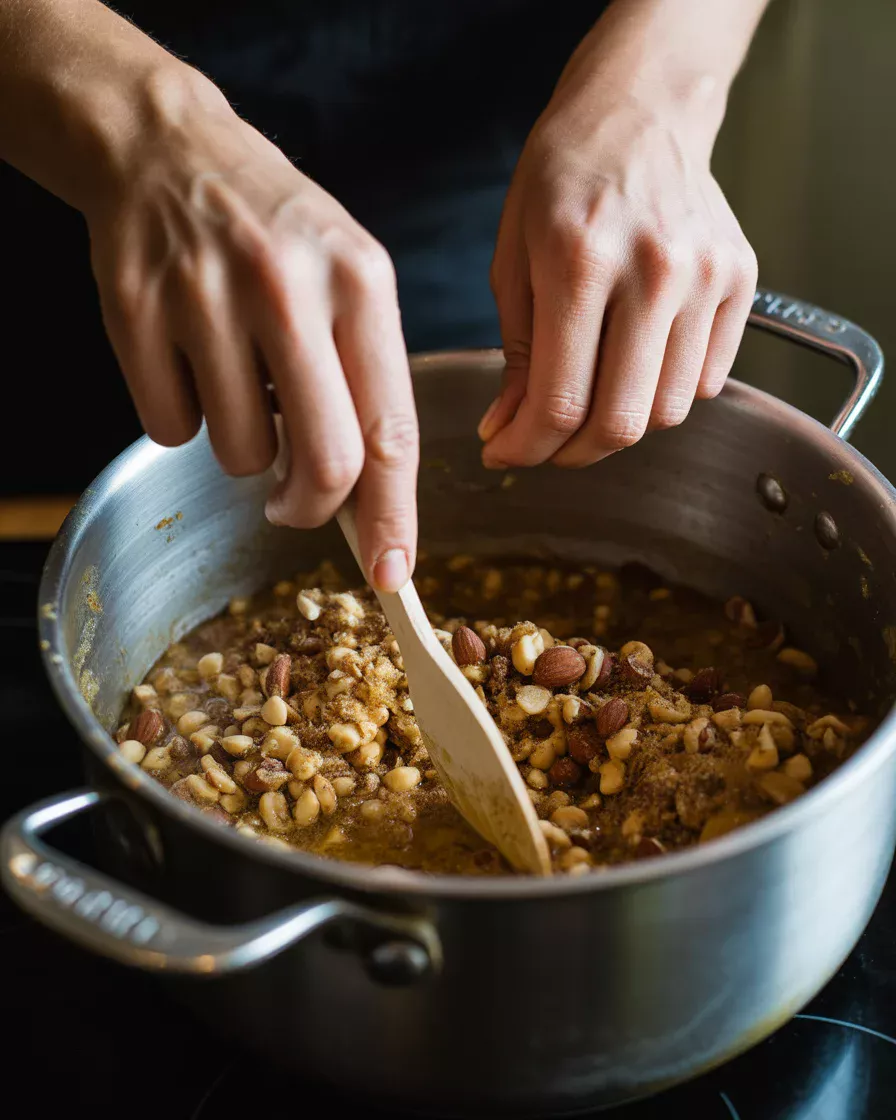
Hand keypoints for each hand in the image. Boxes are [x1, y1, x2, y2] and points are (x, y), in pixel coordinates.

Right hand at [87, 75, 417, 591]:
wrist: (166, 148)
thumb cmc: (275, 231)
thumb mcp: (350, 279)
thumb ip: (367, 381)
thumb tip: (371, 501)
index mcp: (361, 283)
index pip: (391, 429)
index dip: (393, 515)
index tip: (392, 572)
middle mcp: (289, 289)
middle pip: (324, 463)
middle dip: (312, 508)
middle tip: (295, 505)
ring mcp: (207, 299)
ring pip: (242, 455)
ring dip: (243, 447)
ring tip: (236, 379)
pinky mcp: (137, 313)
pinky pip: (172, 429)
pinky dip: (182, 417)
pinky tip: (187, 360)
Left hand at [483, 44, 757, 468]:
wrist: (638, 112)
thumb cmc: (561, 180)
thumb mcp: (512, 261)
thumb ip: (515, 355)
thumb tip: (510, 432)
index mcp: (580, 261)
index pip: (560, 401)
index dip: (527, 448)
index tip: (506, 454)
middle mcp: (653, 270)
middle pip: (622, 421)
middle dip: (573, 453)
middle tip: (547, 445)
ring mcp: (705, 276)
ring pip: (667, 412)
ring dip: (621, 424)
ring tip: (590, 396)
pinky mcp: (739, 280)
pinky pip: (705, 381)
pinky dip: (664, 392)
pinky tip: (634, 363)